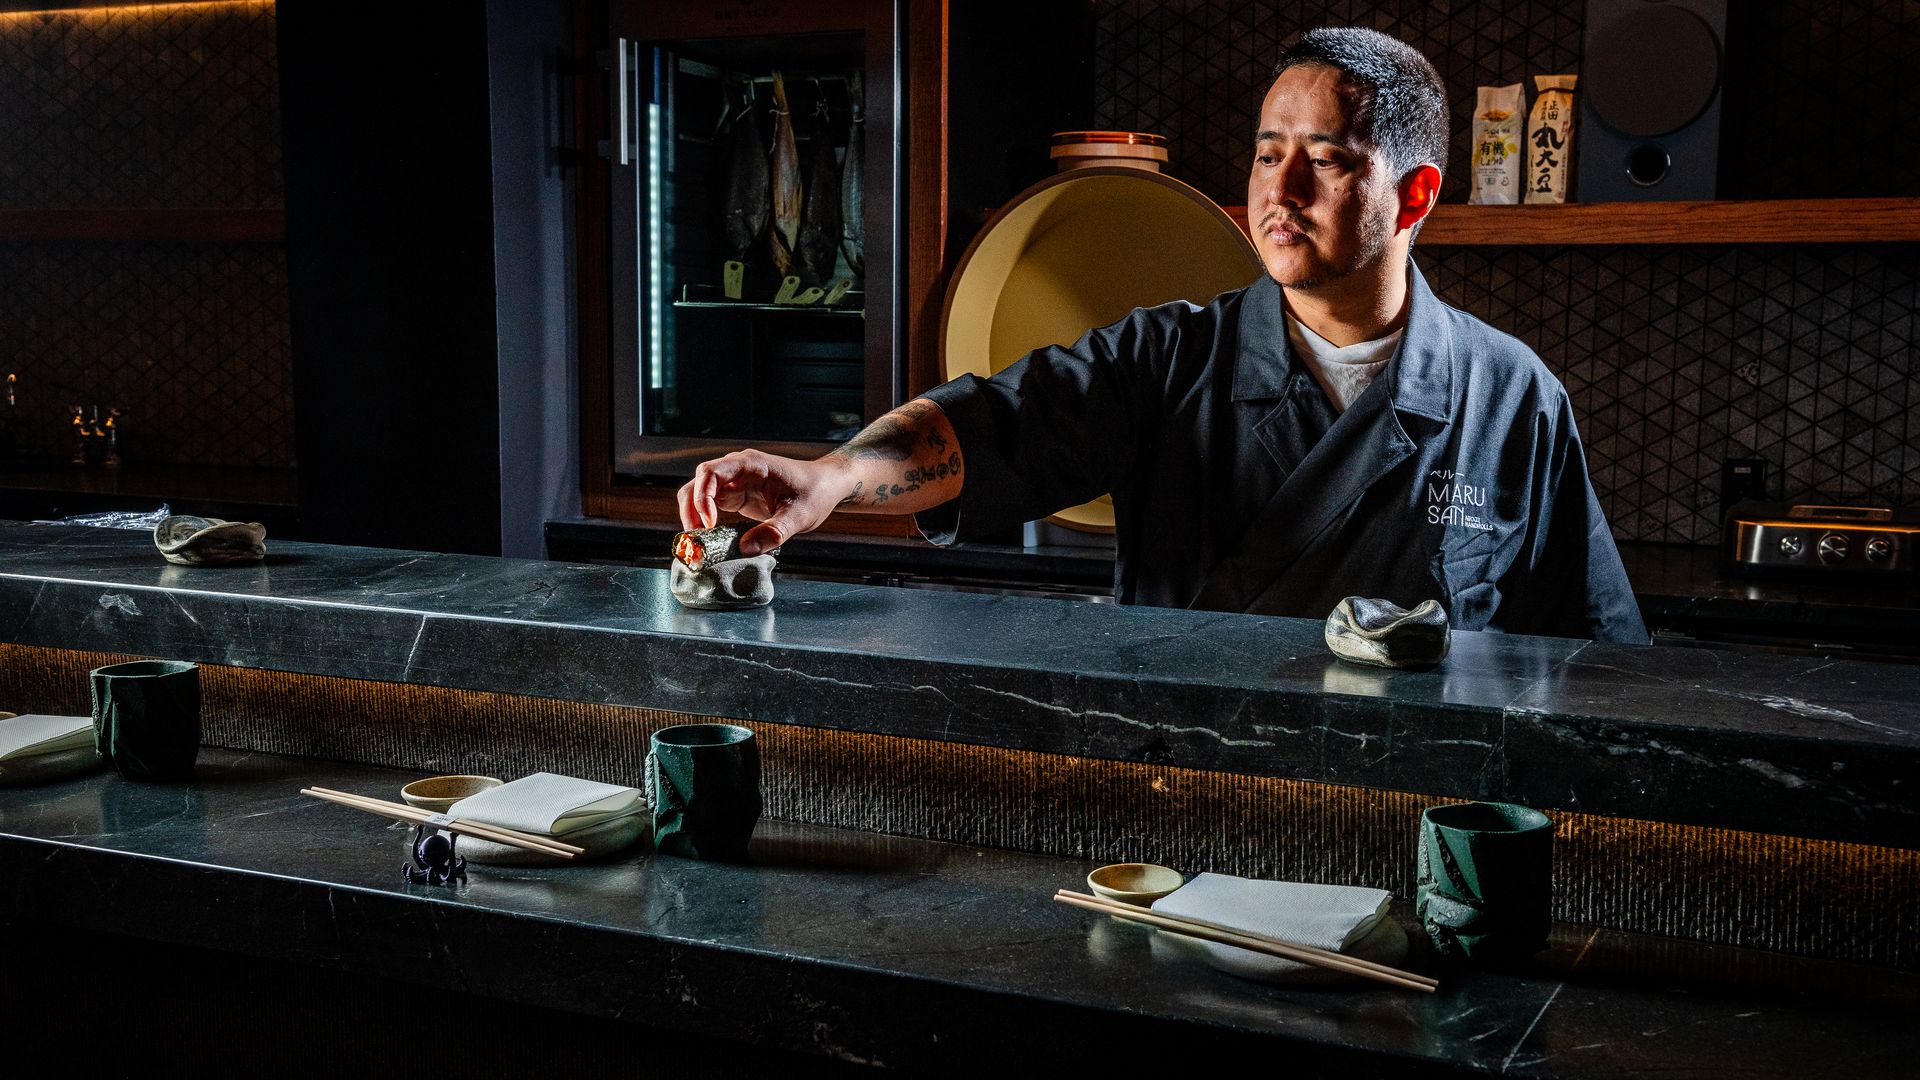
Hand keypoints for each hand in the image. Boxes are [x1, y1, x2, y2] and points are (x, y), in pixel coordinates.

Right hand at [676, 450, 848, 554]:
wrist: (826, 485)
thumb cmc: (816, 492)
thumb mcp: (800, 515)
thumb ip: (775, 532)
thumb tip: (745, 549)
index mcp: (752, 464)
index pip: (711, 472)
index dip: (703, 496)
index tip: (709, 523)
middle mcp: (738, 469)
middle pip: (698, 482)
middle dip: (691, 509)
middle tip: (696, 538)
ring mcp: (735, 482)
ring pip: (699, 493)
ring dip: (693, 515)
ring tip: (698, 541)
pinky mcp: (736, 496)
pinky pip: (711, 505)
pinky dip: (703, 521)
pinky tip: (708, 538)